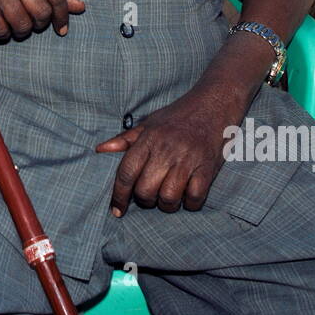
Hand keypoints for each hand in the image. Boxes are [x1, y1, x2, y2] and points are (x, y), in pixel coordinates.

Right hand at [0, 0, 85, 40]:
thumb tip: (80, 6)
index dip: (62, 16)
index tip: (62, 29)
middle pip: (41, 12)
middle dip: (37, 24)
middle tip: (27, 23)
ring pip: (23, 24)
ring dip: (18, 31)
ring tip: (10, 23)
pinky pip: (2, 30)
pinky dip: (0, 33)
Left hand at [94, 87, 243, 215]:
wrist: (214, 104)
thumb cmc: (178, 116)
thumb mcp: (149, 123)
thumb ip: (125, 139)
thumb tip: (99, 149)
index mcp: (149, 139)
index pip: (126, 173)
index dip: (118, 195)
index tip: (116, 210)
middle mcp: (166, 150)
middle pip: (145, 190)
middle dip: (144, 201)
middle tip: (149, 197)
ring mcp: (188, 160)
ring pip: (168, 198)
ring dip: (166, 205)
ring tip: (168, 198)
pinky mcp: (208, 168)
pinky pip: (194, 198)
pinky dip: (189, 204)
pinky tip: (187, 196)